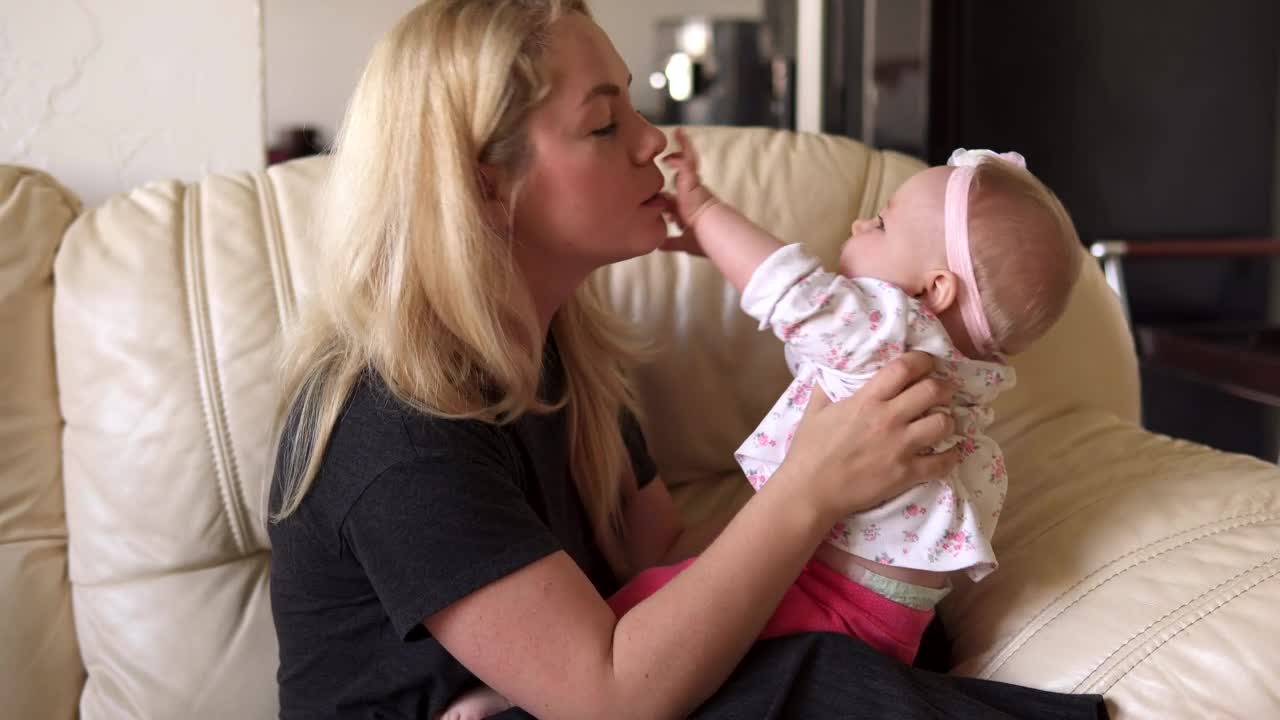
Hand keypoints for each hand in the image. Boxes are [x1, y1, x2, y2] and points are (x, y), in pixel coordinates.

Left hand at [658, 128, 718, 254]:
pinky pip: (687, 159)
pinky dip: (683, 148)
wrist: (713, 231)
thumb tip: (659, 246)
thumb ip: (671, 242)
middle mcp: (693, 194)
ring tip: (679, 135)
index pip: (678, 196)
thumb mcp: (684, 241)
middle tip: (669, 158)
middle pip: (684, 175)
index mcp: (690, 208)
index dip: (667, 196)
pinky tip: (678, 136)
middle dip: (678, 165)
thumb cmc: (704, 238)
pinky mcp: (691, 179)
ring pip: (688, 163)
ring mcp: (693, 185)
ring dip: (682, 151)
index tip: (660, 198)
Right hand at [779, 351, 960, 521]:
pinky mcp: (906, 474)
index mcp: (867, 400)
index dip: (922, 360)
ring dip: (947, 419)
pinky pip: (943, 462)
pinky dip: (951, 456)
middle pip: (933, 391)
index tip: (927, 362)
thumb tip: (832, 369)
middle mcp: (889, 419)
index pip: (905, 368)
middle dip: (943, 387)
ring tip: (942, 421)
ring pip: (943, 423)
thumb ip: (827, 386)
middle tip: (942, 390)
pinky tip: (949, 452)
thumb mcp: (814, 410)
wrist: (810, 491)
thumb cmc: (809, 450)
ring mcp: (901, 447)